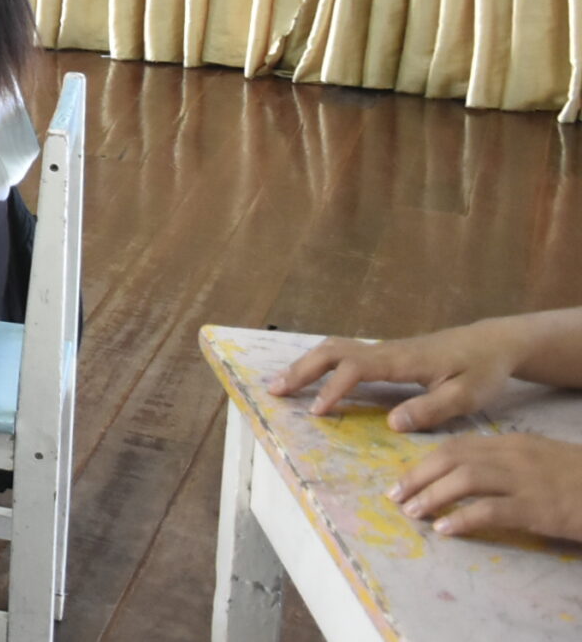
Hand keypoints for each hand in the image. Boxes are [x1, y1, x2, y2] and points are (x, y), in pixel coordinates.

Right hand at [271, 322, 524, 428]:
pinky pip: (344, 354)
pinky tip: (310, 377)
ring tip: (281, 384)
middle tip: (274, 391)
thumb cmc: (482, 371)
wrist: (492, 344)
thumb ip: (430, 409)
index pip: (355, 369)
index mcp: (402, 361)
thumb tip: (391, 423)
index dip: (332, 388)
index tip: (316, 412)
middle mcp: (386, 351)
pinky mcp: (386, 354)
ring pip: (334, 349)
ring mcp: (384, 350)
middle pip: (332, 351)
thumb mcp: (467, 396)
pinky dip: (319, 363)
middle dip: (300, 370)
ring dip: (304, 365)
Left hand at [394, 432, 581, 542]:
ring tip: (414, 513)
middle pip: (452, 458)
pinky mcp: (539, 507)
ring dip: (432, 496)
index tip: (404, 479)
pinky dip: (463, 518)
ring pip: (464, 480)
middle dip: (417, 476)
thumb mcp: (542, 461)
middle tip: (396, 496)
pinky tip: (446, 529)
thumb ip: (509, 463)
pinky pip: (491, 510)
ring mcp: (527, 480)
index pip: (457, 446)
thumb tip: (470, 476)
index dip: (425, 462)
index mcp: (514, 443)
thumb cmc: (581, 479)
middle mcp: (515, 456)